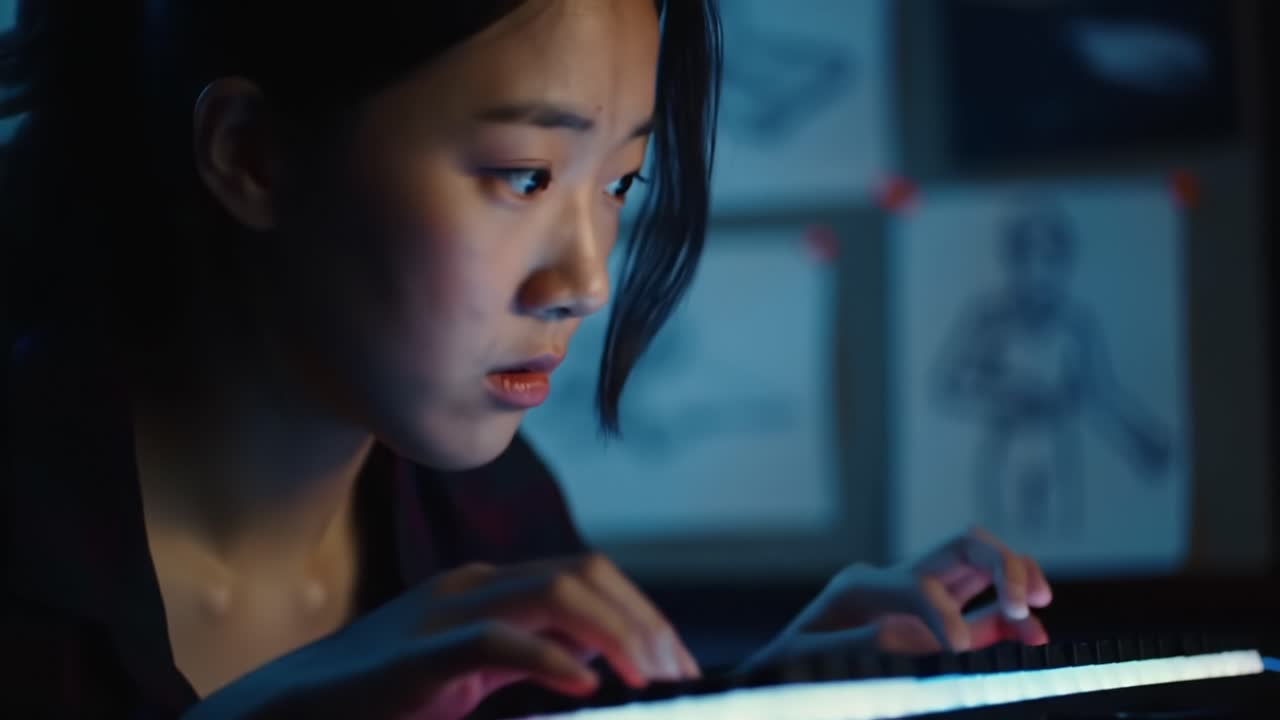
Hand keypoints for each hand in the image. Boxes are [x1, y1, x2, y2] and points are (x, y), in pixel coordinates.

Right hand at [185, 553, 698, 719]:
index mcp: (486, 589)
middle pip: (583, 572)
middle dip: (642, 618)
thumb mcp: (468, 677)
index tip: (676, 661)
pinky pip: (499, 642)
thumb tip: (595, 661)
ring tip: (650, 678)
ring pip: (555, 593)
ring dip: (616, 632)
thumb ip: (528, 658)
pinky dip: (551, 659)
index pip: (585, 575)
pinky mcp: (420, 656)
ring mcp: (445, 614)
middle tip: (679, 672)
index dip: (639, 610)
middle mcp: (472, 587)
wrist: (284, 716)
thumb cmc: (378, 704)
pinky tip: (584, 688)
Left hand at [745, 528, 1051, 669]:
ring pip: (982, 564)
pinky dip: (1014, 619)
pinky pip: (986, 613)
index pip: (916, 584)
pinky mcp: (940, 627)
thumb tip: (898, 637)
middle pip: (961, 546)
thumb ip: (848, 647)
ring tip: (1038, 603)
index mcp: (862, 587)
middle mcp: (897, 582)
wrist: (783, 674)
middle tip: (1027, 599)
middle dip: (1000, 563)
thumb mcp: (805, 658)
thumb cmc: (791, 666)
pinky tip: (1034, 636)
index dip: (943, 611)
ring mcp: (922, 600)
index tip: (959, 647)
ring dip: (1017, 576)